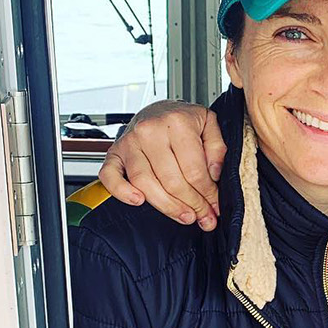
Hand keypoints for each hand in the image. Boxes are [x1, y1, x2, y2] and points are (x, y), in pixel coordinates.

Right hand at [99, 101, 227, 229]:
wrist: (156, 110)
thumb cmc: (182, 120)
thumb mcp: (209, 124)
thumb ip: (217, 148)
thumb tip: (214, 174)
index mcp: (176, 123)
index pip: (194, 170)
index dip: (207, 194)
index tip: (215, 206)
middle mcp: (150, 131)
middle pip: (171, 181)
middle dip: (191, 204)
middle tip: (204, 217)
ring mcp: (129, 143)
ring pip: (145, 183)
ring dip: (166, 206)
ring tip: (184, 216)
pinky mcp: (114, 153)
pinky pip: (110, 176)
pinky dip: (121, 192)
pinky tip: (138, 201)